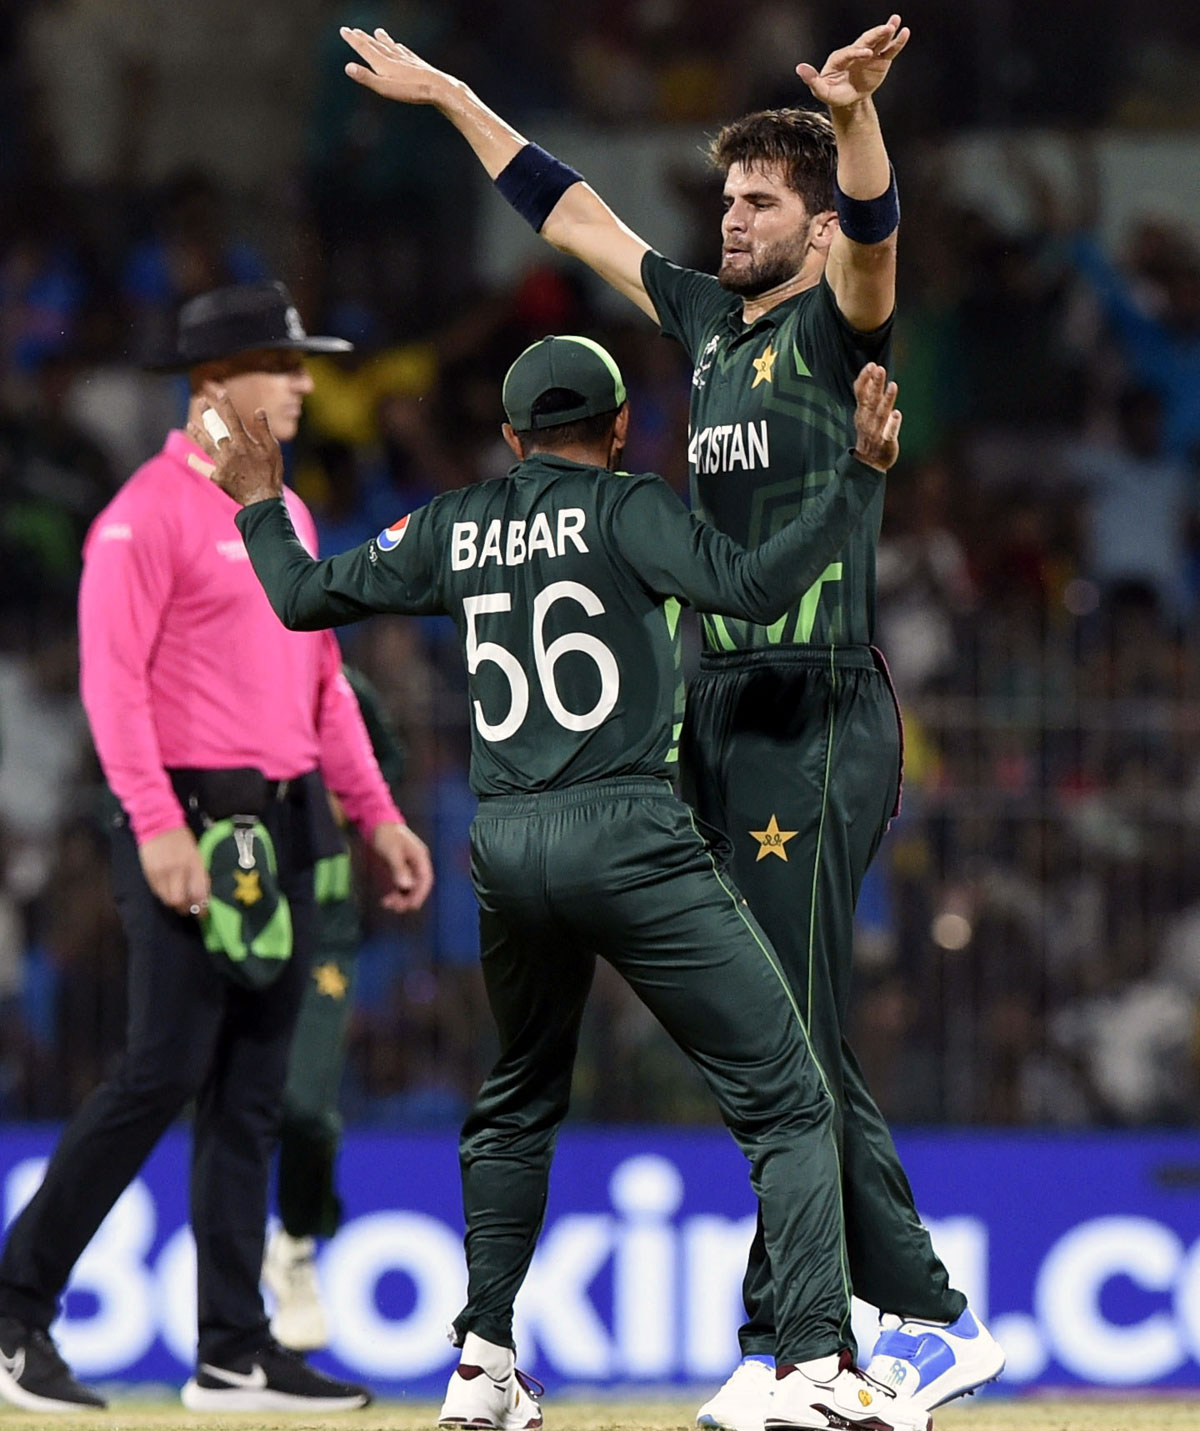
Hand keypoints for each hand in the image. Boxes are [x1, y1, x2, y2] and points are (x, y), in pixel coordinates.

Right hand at [139, 827, 209, 916]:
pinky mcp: (149, 874)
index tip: (203, 913)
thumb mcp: (196, 854)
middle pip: (180, 901)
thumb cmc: (182, 839)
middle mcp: (178, 870)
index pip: (198, 893)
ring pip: (167, 900)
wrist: (158, 824)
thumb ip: (198, 874)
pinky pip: (157, 893)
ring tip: (178, 901)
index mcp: (194, 863)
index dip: (201, 908)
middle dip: (186, 908)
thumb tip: (202, 896)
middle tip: (189, 909)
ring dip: (174, 904)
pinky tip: (167, 891)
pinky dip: (164, 896)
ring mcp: (161, 873)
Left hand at [187, 385, 283, 506]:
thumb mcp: (273, 450)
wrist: (263, 500)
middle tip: (202, 401)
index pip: (232, 418)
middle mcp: (230, 450)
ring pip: (206, 445)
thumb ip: (264, 430)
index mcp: (243, 442)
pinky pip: (203, 468)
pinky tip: (189, 458)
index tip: (220, 392)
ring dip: (197, 434)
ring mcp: (222, 464)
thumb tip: (259, 410)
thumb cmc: (271, 474)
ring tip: (190, 425)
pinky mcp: (217, 477)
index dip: (225, 404)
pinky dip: (196, 463)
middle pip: (215, 428)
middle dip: (208, 413)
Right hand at [341, 25, 450, 104]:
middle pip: (375, 45)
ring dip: (382, 39)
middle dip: (363, 38)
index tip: (344, 30)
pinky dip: (398, 46)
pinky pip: (404, 51)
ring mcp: (406, 59)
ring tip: (377, 32)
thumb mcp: (384, 88)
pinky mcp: (417, 63)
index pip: (364, 48)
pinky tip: (399, 46)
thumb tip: (348, 67)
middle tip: (353, 30)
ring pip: (390, 46)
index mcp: (383, 62)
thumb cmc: (411, 90)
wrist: (438, 88)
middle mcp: (393, 57)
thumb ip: (366, 78)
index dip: (353, 39)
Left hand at [371, 821, 433, 913]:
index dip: (420, 894)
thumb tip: (406, 886)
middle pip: (419, 886)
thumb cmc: (386, 835)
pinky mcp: (401, 868)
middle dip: (408, 898)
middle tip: (395, 907)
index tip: (411, 906)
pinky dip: (396, 893)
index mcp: (420, 857)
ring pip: (410, 887)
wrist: (378, 823)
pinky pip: (402, 885)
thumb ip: (399, 868)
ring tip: (387, 904)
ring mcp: (410, 866)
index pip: (425, 880)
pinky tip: (387, 899)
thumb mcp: (392, 851)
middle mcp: (418, 863)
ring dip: (401, 898)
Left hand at [796, 14, 909, 109]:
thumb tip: (799, 68)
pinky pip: (889, 50)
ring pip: (878, 41)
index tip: (867, 55)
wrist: (847, 100)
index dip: (858, 52)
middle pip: (866, 41)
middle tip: (886, 29)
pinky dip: (897, 42)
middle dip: (875, 35)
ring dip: (887, 31)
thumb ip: (812, 79)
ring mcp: (869, 55)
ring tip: (895, 22)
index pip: (850, 52)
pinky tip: (904, 33)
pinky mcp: (880, 60)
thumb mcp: (821, 90)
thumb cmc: (833, 94)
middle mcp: (855, 52)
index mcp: (840, 58)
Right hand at [851, 363, 901, 470]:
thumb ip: (868, 394)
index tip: (871, 364)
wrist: (868, 463)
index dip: (865, 378)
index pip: (861, 392)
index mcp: (862, 412)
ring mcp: (877, 431)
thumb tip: (873, 373)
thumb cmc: (869, 435)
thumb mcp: (864, 413)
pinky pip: (889, 433)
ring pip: (881, 413)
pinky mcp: (886, 442)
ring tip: (893, 385)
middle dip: (875, 384)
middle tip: (879, 368)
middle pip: (871, 399)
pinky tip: (897, 414)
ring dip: (886, 399)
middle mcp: (868, 419)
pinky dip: (892, 424)